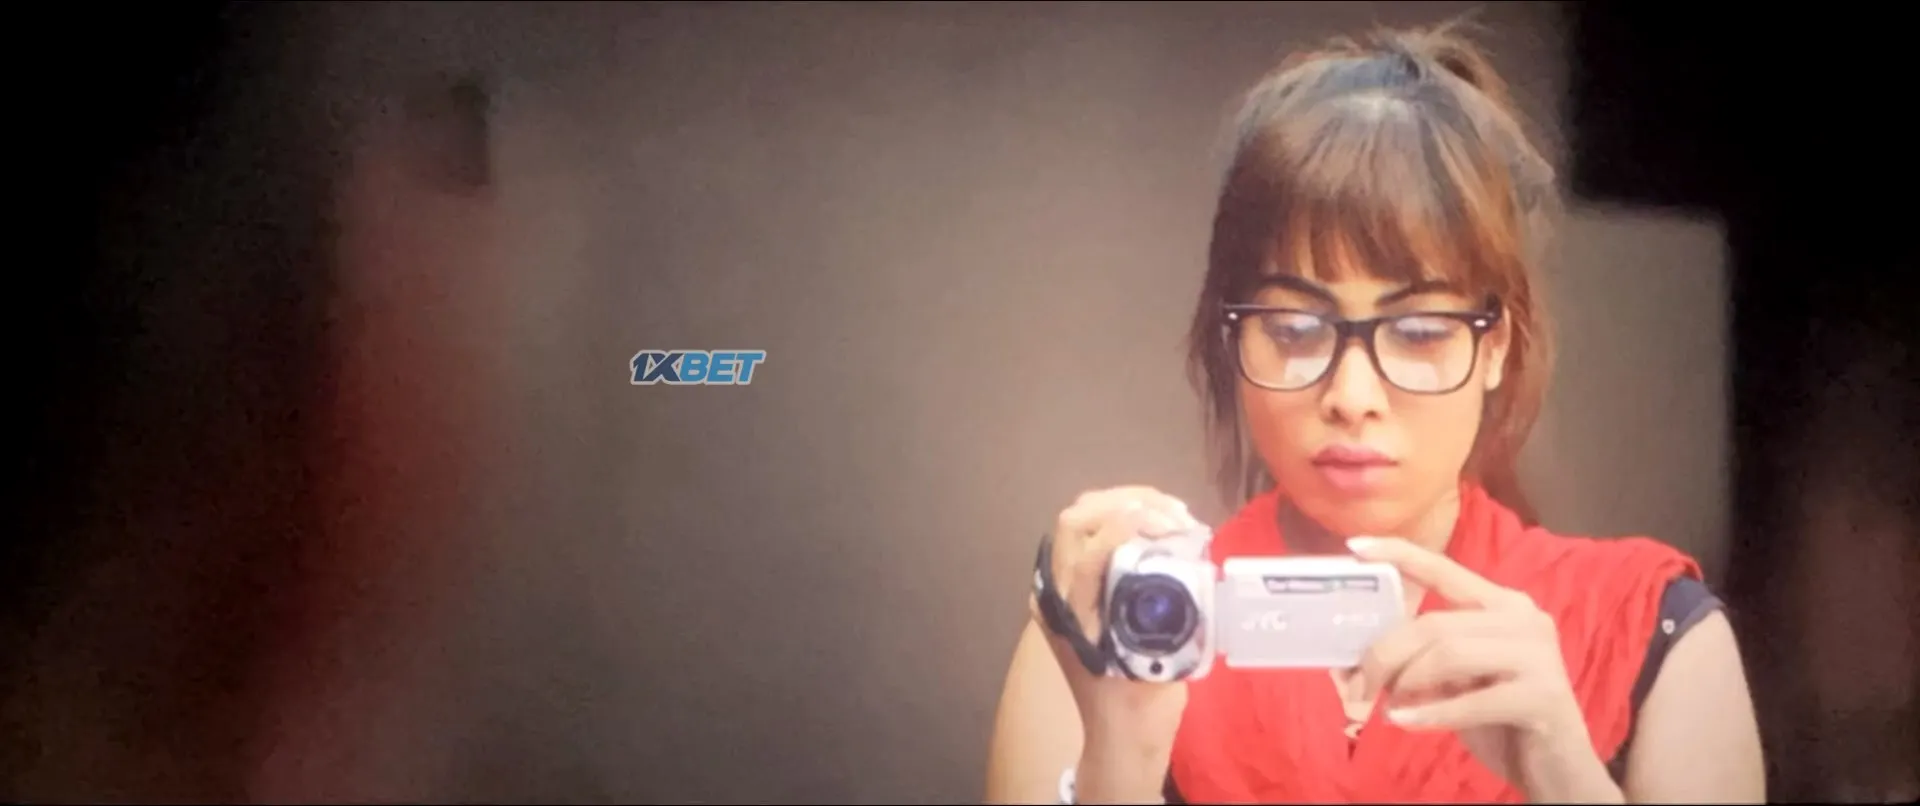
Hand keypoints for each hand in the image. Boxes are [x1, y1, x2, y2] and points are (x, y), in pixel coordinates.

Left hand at [1034, 486, 1202, 800]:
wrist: (1119, 738)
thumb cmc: (1140, 707)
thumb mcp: (1160, 667)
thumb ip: (1168, 621)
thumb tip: (1186, 563)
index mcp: (1071, 618)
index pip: (1087, 553)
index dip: (1126, 526)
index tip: (1171, 524)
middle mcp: (1056, 598)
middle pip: (1075, 522)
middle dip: (1125, 502)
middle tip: (1173, 513)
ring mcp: (1061, 592)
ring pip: (1080, 524)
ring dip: (1124, 505)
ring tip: (1170, 513)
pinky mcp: (1075, 591)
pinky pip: (1090, 539)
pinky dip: (1122, 521)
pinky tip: (1156, 526)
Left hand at [1349, 537, 1610, 799]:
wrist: (1558, 768)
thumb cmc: (1501, 719)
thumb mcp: (1455, 682)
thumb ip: (1420, 660)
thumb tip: (1355, 660)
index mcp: (1502, 604)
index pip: (1444, 569)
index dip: (1400, 556)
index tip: (1355, 548)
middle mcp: (1523, 618)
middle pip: (1433, 625)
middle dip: (1384, 655)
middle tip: (1358, 687)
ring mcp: (1538, 655)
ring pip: (1447, 654)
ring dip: (1405, 683)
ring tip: (1388, 707)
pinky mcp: (1542, 696)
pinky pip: (1470, 700)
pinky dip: (1429, 712)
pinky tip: (1404, 721)